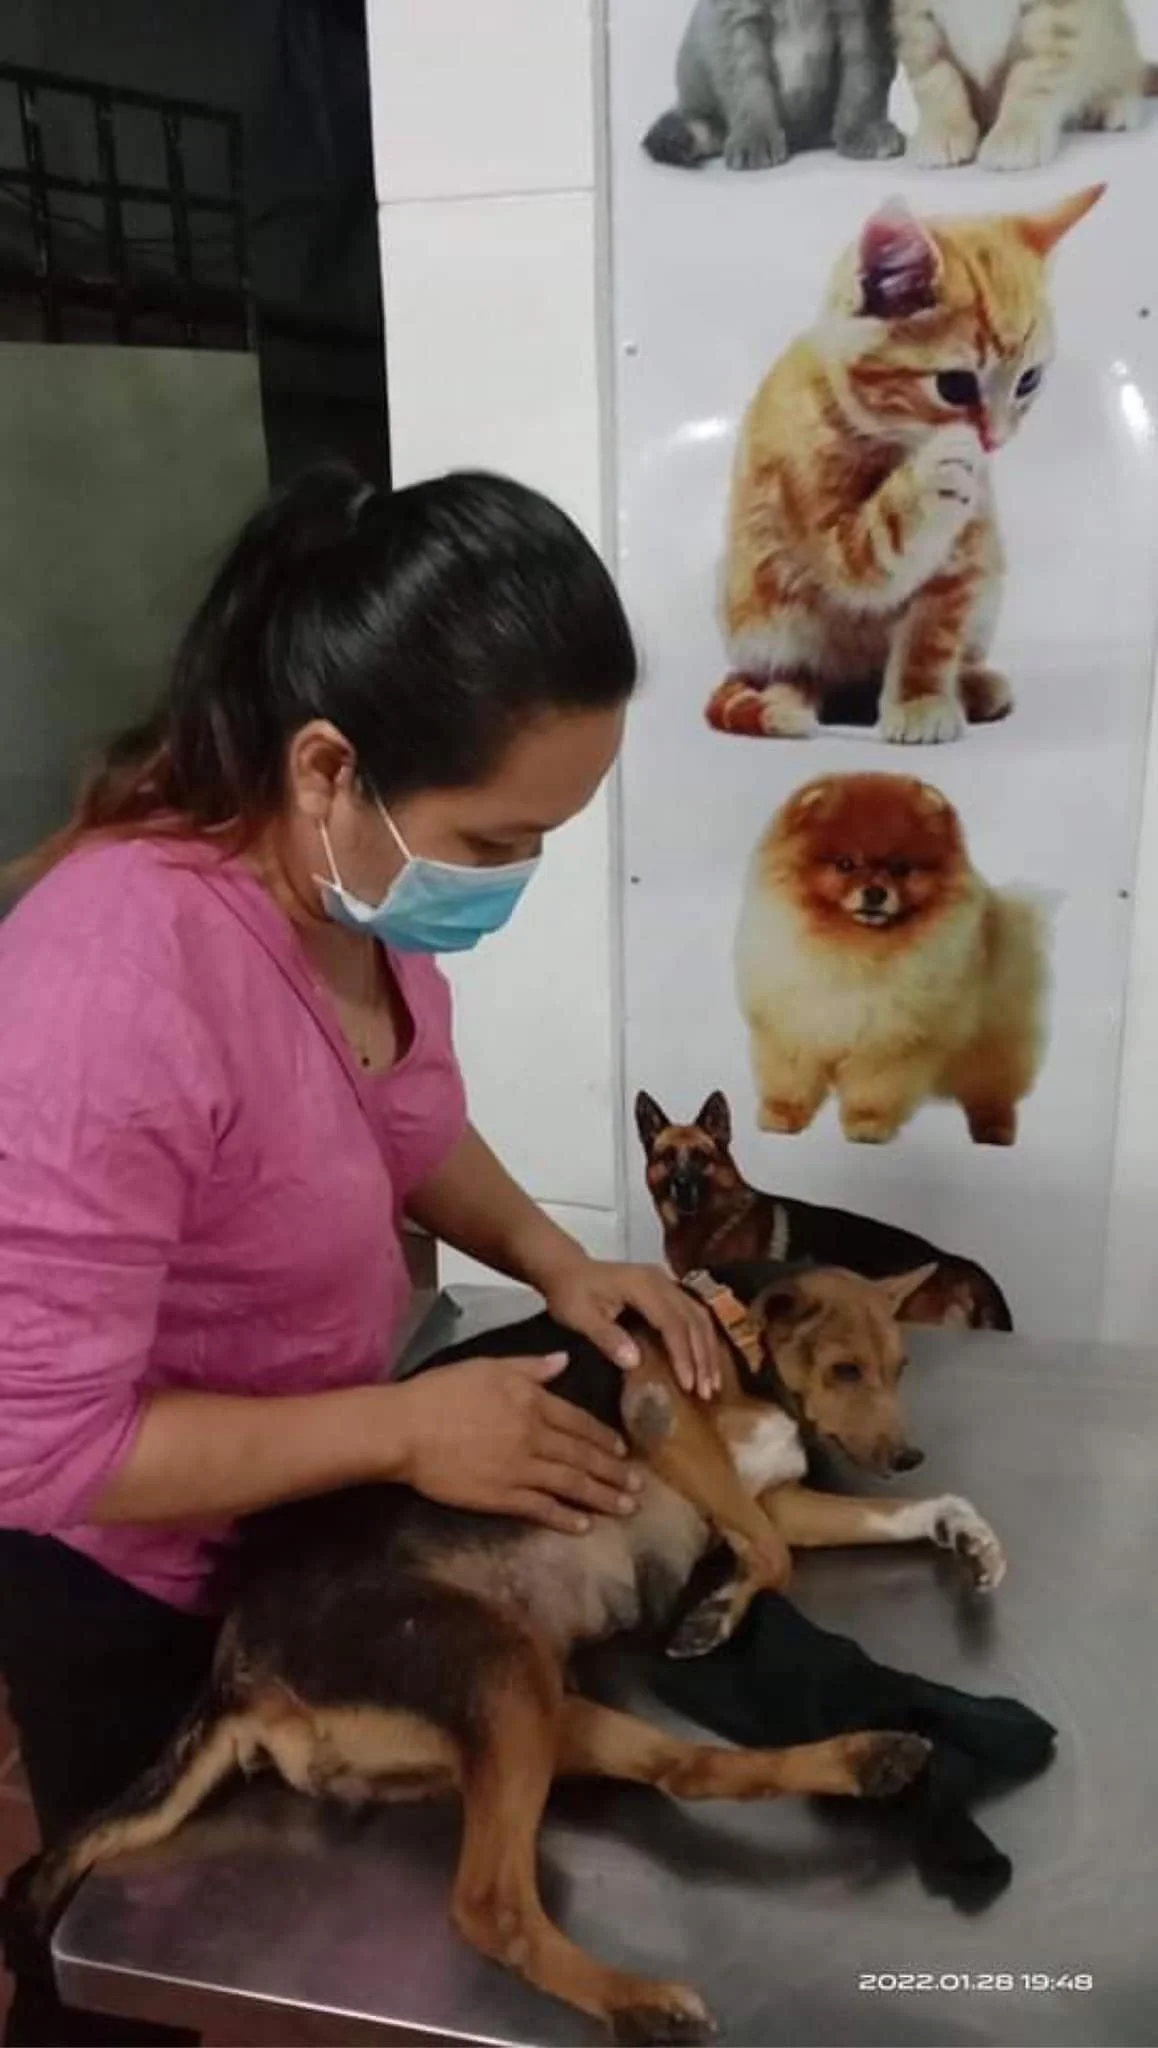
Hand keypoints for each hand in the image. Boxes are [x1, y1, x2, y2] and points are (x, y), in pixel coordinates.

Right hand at [392, 1353, 640, 1534]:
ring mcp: (519, 1469)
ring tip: (626, 1507)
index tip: (624, 1450)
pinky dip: (565, 1518)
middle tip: (639, 1486)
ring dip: (601, 1497)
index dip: (605, 1437)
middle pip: (583, 1456)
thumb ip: (530, 1367)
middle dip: (614, 1472)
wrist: (406, 1429)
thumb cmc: (442, 1391)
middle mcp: (534, 1436)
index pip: (580, 1422)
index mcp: (532, 1402)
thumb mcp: (488, 1366)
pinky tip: (583, 1526)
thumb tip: (565, 1360)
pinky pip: (541, 1508)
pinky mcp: (500, 1496)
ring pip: (571, 1484)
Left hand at [542, 1258, 722, 1399]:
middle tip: (707, 1392)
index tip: (688, 1385)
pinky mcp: (668, 1291)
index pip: (672, 1323)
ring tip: (712, 1383)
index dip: (683, 1355)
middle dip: (703, 1358)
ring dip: (708, 1350)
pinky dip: (702, 1340)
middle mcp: (661, 1281)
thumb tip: (635, 1362)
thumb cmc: (570, 1293)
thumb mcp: (579, 1316)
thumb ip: (606, 1337)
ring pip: (699, 1317)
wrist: (566, 1269)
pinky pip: (693, 1315)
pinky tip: (705, 1363)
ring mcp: (667, 1284)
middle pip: (693, 1320)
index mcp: (642, 1285)